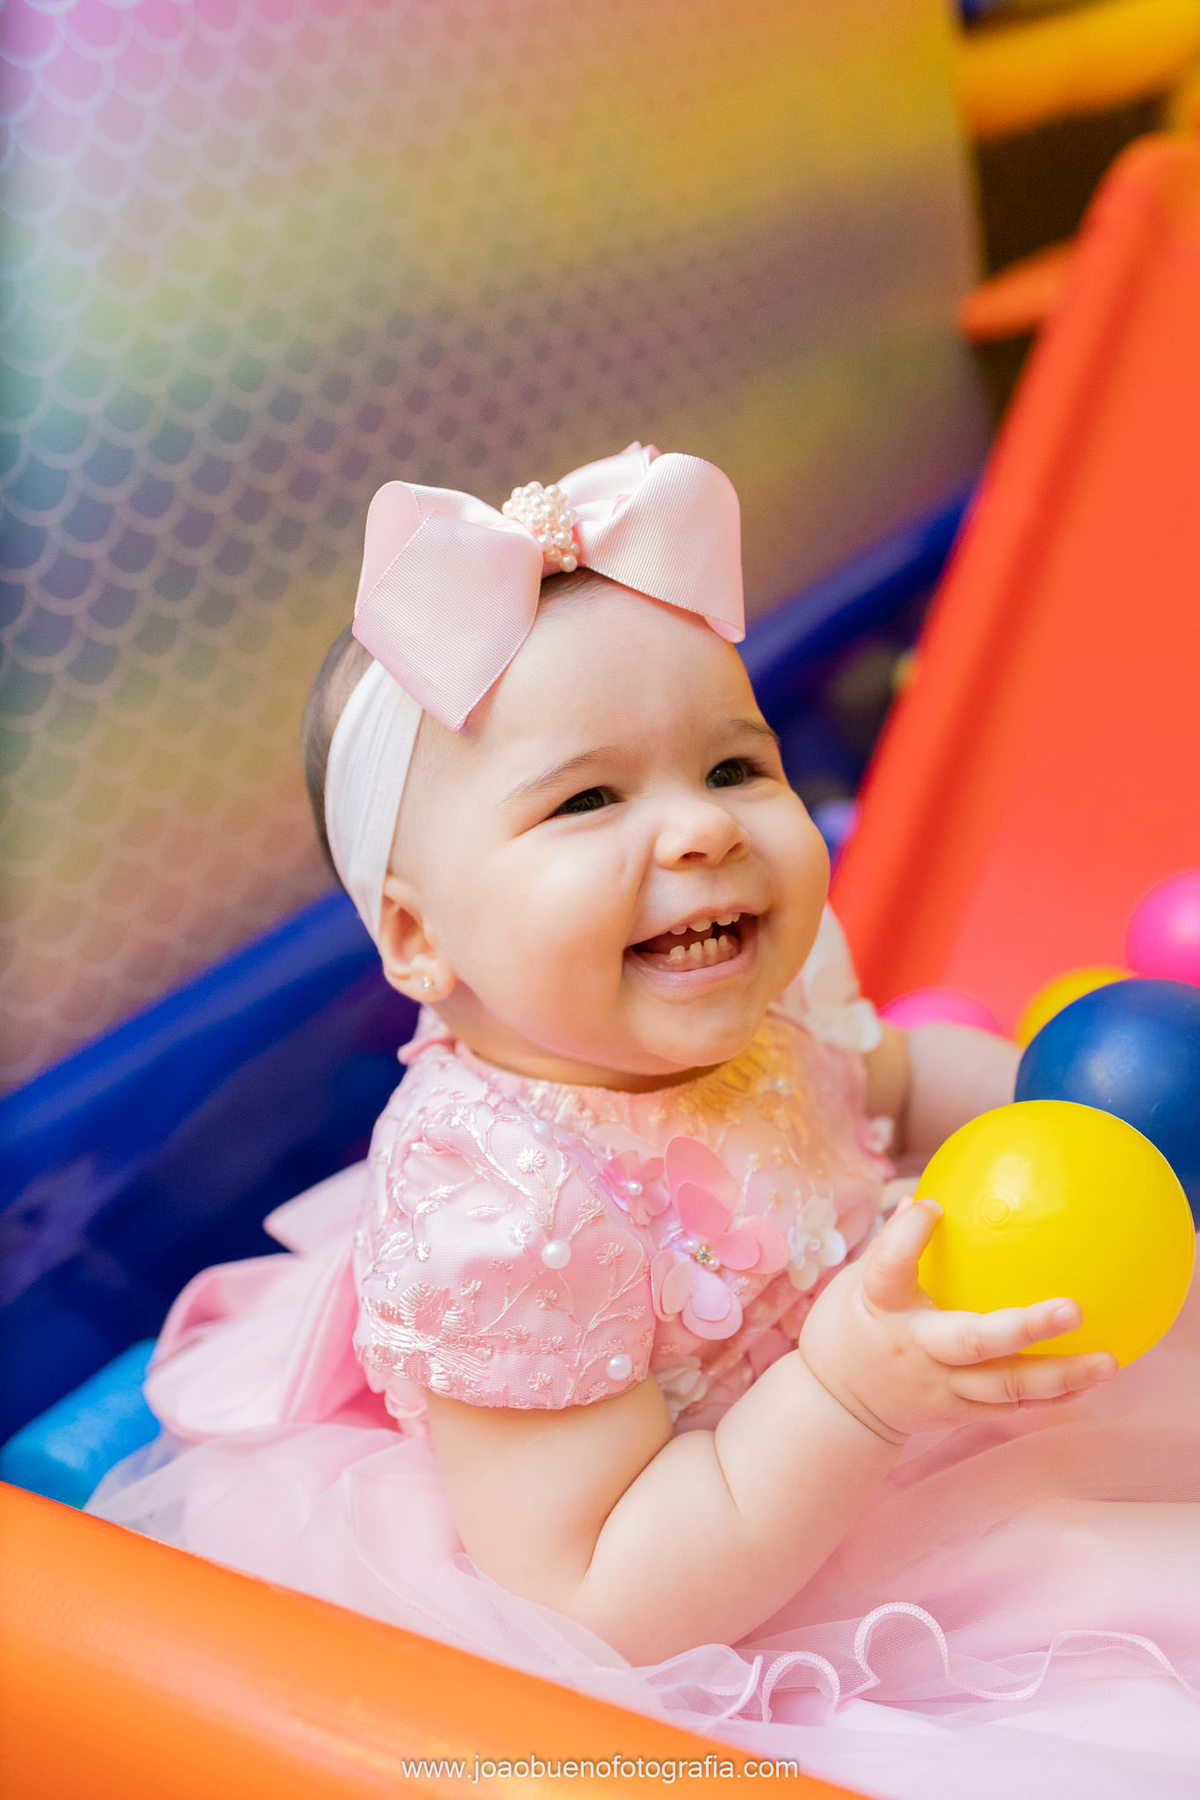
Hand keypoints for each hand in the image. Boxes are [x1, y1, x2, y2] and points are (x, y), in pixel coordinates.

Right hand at [797, 1197, 1118, 1443]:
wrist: (837, 1407)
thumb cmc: (853, 1326)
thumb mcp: (859, 1282)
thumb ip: (895, 1244)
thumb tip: (935, 1189)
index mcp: (879, 1306)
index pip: (890, 1268)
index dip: (909, 1235)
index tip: (934, 1206)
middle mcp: (914, 1348)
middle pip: (971, 1341)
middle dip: (1023, 1328)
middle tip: (1072, 1309)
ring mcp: (939, 1386)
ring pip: (1004, 1385)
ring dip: (1059, 1374)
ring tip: (1107, 1360)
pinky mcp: (957, 1412)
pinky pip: (1011, 1405)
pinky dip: (1052, 1393)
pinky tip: (1090, 1377)